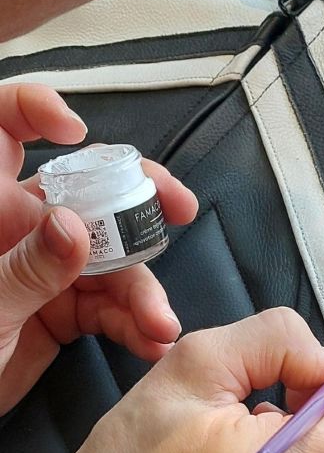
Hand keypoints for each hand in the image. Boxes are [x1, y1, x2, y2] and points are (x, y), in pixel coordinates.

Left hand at [0, 83, 197, 414]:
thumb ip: (26, 268)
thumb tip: (75, 228)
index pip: (4, 129)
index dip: (34, 112)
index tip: (72, 132)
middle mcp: (19, 229)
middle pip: (86, 191)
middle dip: (136, 196)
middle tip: (177, 208)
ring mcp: (44, 271)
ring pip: (108, 260)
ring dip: (142, 290)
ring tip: (160, 325)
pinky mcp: (59, 313)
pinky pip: (107, 309)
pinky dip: (133, 325)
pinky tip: (151, 341)